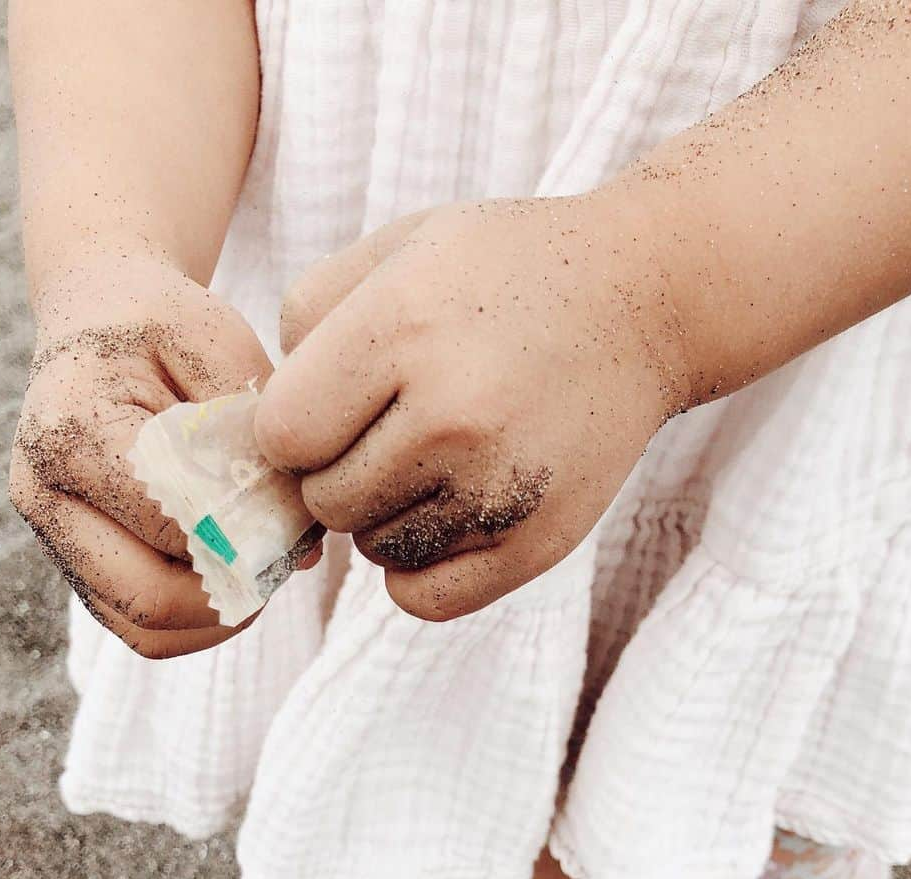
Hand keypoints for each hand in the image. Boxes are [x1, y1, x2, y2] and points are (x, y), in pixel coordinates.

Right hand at [10, 252, 275, 658]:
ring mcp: (51, 537)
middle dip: (233, 592)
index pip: (170, 523)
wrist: (93, 317)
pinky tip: (235, 575)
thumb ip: (255, 433)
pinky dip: (195, 620)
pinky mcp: (73, 562)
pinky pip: (137, 627)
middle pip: (147, 598)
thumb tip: (299, 541)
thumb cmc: (161, 324)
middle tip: (284, 560)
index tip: (299, 520)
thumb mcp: (216, 343)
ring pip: (143, 629)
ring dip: (217, 616)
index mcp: (72, 430)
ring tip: (262, 570)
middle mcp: (42, 495)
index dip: (246, 535)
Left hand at [255, 190, 691, 620]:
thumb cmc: (504, 273)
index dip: (293, 427)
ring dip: (381, 517)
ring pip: (373, 550)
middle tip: (385, 434)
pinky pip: (424, 599)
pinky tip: (438, 517)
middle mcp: (453, 416)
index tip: (330, 407)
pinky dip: (415, 570)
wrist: (646, 302)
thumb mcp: (399, 249)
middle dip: (336, 470)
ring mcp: (499, 489)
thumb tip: (264, 427)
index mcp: (404, 332)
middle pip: (325, 500)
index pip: (282, 436)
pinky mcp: (537, 545)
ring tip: (429, 462)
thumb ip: (306, 319)